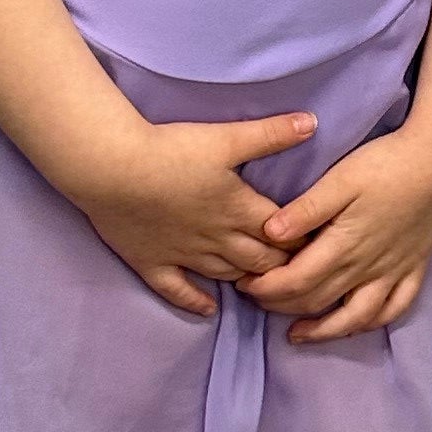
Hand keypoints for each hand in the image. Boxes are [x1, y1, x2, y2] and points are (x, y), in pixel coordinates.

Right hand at [71, 111, 316, 317]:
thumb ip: (271, 133)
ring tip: (263, 283)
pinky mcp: (152, 262)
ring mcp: (184, 255)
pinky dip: (195, 301)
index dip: (302, 238)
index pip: (282, 232)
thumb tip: (313, 122)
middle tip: (297, 266)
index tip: (318, 239)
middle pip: (260, 260)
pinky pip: (178, 290)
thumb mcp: (226, 138)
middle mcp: (217, 238)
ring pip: (226, 275)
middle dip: (282, 263)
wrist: (112, 168)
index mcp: (238, 209)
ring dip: (247, 281)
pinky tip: (208, 308)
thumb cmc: (170, 151)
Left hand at [240, 124, 431, 343]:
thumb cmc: (386, 163)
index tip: (245, 283)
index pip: (296, 281)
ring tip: (298, 334)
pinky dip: (372, 323)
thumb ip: (306, 209)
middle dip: (282, 305)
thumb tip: (270, 234)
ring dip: (323, 330)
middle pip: (318, 300)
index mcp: (344, 245)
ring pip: (354, 317)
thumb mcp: (341, 178)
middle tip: (258, 299)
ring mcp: (393, 272)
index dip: (267, 288)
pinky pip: (394, 308)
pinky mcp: (414, 268)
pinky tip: (355, 324)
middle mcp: (368, 267)